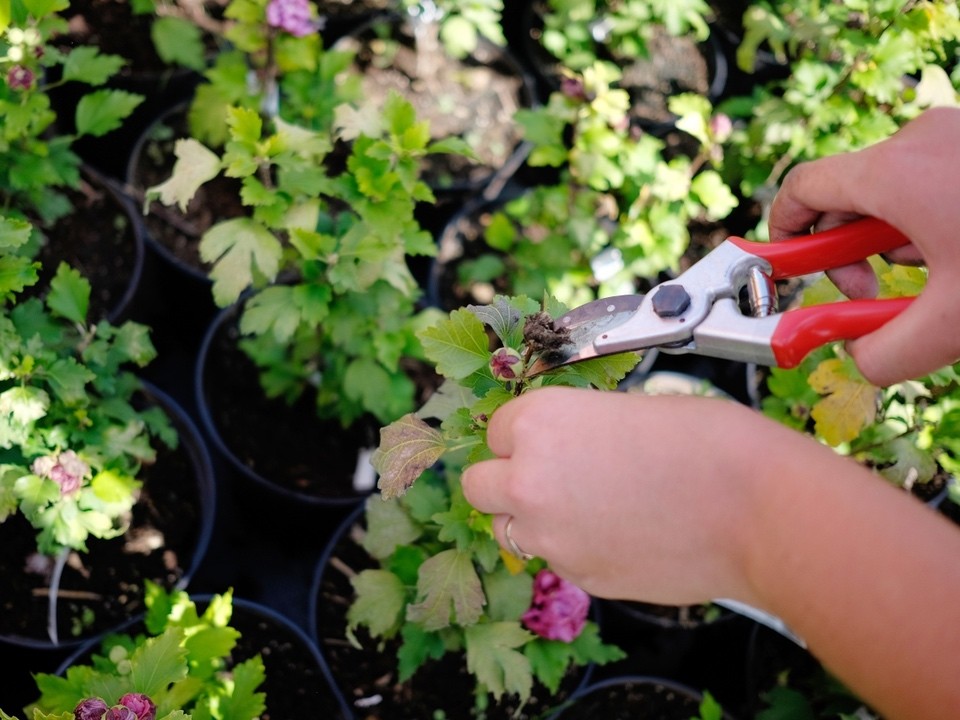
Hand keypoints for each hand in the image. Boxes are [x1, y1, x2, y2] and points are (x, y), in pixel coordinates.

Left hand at [461, 385, 835, 606]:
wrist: (755, 508)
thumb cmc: (706, 442)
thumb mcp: (628, 411)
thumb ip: (576, 431)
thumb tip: (565, 448)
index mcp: (540, 422)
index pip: (497, 431)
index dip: (524, 435)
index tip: (549, 441)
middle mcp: (529, 479)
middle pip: (479, 486)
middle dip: (506, 481)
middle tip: (549, 479)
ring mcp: (550, 536)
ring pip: (509, 529)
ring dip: (533, 519)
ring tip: (589, 509)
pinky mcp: (580, 576)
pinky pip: (556, 559)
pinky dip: (575, 548)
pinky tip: (621, 534)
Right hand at [768, 106, 959, 385]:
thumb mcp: (953, 325)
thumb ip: (882, 353)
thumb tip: (858, 358)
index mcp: (893, 172)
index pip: (801, 191)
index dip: (783, 237)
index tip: (790, 276)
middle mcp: (918, 141)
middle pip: (845, 196)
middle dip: (847, 253)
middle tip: (870, 294)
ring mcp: (954, 137)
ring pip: (891, 192)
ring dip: (893, 242)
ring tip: (933, 277)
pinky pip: (929, 181)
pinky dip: (928, 224)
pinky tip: (959, 256)